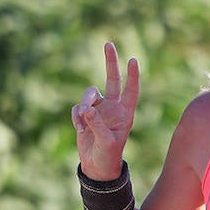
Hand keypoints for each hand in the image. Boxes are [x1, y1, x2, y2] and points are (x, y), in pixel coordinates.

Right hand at [72, 42, 139, 179]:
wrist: (96, 166)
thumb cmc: (107, 156)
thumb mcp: (106, 143)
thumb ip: (98, 125)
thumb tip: (87, 109)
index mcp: (125, 113)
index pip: (131, 90)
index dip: (132, 76)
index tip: (132, 60)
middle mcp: (113, 107)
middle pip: (112, 79)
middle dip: (110, 62)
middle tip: (109, 43)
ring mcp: (99, 110)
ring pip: (89, 94)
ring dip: (84, 104)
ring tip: (82, 122)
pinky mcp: (85, 114)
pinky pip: (77, 108)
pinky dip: (76, 118)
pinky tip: (80, 131)